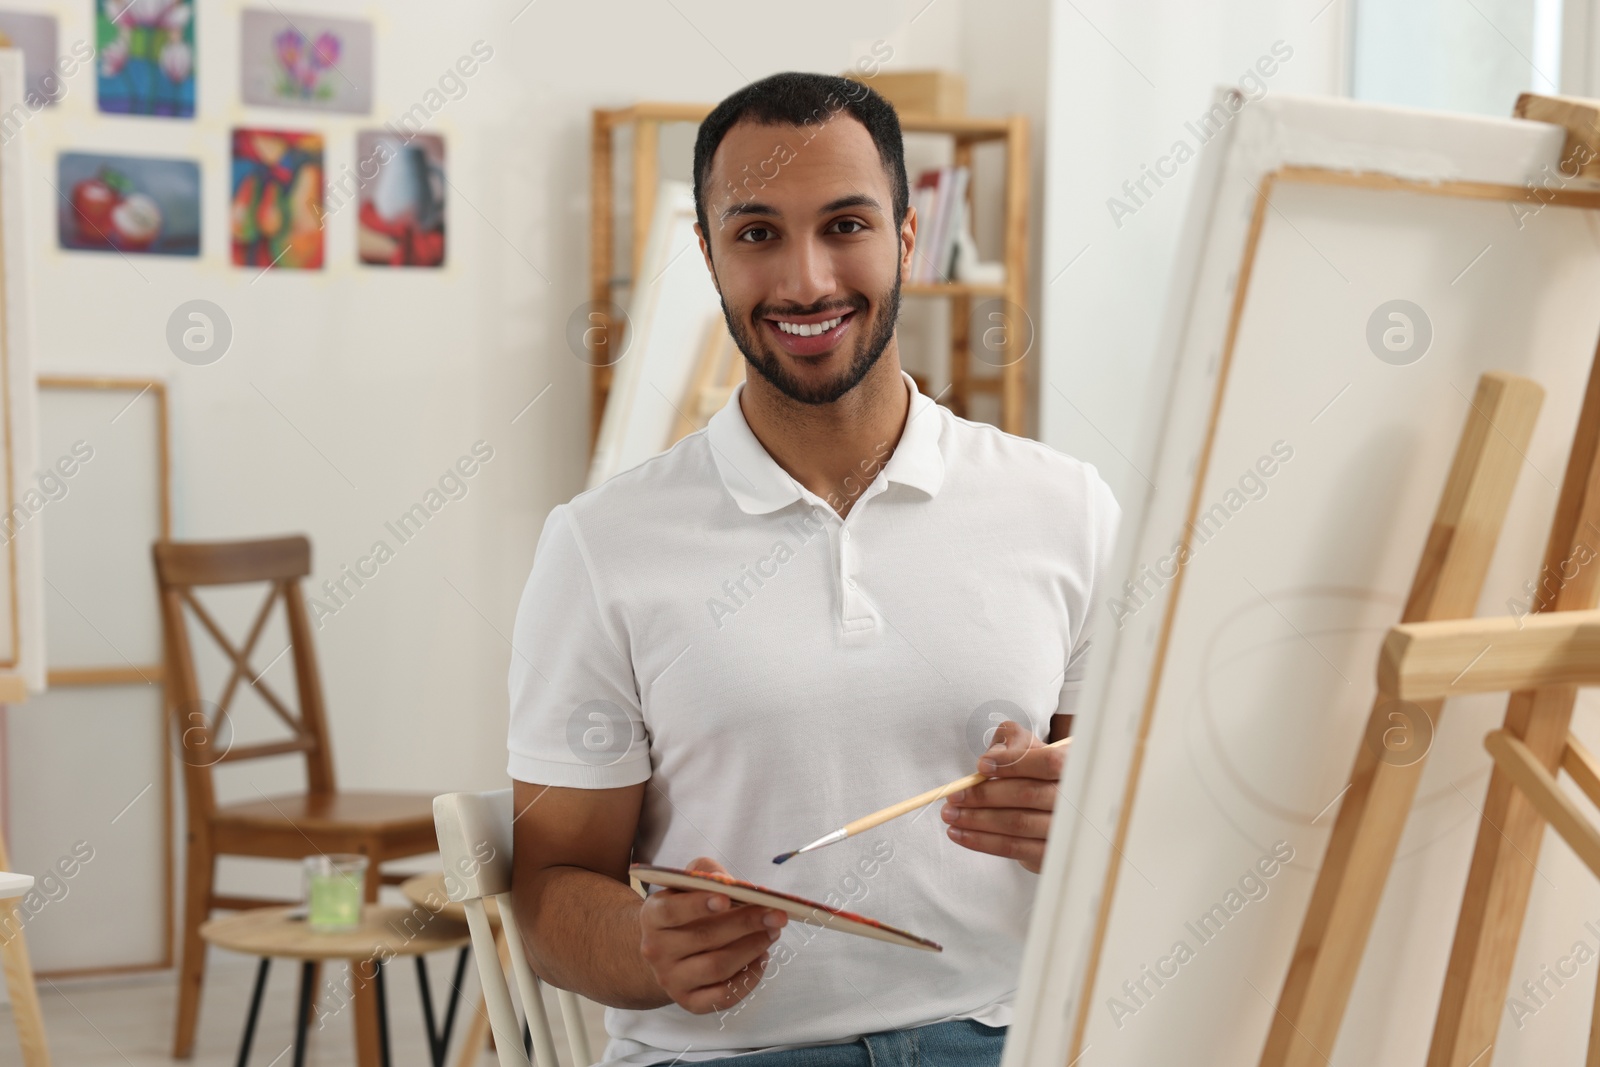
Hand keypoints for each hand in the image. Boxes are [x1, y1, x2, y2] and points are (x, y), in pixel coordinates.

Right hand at [638, 856, 787, 1013]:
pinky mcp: (689, 1002)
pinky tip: (762, 958)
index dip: (698, 903)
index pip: (671, 910)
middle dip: (745, 923)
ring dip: (751, 948)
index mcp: (652, 916)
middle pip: (703, 937)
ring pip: (716, 967)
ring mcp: (671, 980)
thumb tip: (725, 879)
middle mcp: (656, 950)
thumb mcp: (686, 884)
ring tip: (772, 932)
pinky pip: (723, 996)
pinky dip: (748, 978)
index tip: (727, 897)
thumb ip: (704, 873)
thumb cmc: (685, 908)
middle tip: (776, 914)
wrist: (667, 950)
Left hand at [941, 720, 1064, 873]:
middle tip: (953, 795)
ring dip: (977, 820)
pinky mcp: (1050, 853)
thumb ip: (1013, 740)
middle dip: (985, 795)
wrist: (1053, 808)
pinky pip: (1014, 848)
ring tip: (950, 814)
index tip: (981, 766)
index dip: (1014, 763)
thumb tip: (992, 757)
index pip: (1049, 762)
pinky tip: (960, 834)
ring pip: (1018, 823)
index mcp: (1074, 767)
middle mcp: (1076, 799)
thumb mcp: (1030, 747)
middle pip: (1028, 795)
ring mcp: (1065, 829)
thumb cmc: (1037, 770)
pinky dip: (982, 841)